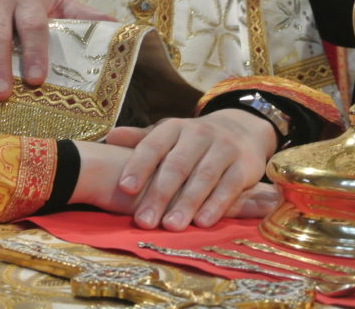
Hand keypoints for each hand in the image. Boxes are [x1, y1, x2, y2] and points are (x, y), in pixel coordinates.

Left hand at [104, 109, 276, 230]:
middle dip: (159, 194)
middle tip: (144, 221)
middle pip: (177, 165)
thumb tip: (109, 138)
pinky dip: (216, 205)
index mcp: (174, 128)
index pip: (153, 145)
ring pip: (203, 176)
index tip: (124, 188)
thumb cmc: (191, 140)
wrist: (240, 129)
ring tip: (171, 226)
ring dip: (187, 203)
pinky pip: (229, 185)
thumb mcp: (166, 135)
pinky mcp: (245, 165)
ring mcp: (223, 148)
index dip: (138, 166)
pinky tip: (202, 222)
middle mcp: (198, 134)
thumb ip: (139, 140)